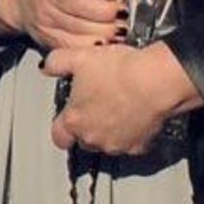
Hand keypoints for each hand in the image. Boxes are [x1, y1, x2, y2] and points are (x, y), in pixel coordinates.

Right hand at [0, 0, 121, 50]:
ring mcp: (47, 21)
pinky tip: (105, 44)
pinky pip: (72, 46)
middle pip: (78, 7)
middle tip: (122, 13)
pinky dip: (91, 47)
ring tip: (120, 30)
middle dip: (105, 12)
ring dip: (103, 31)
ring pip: (78, 29)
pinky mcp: (49, 40)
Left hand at [44, 40, 203, 155]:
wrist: (156, 81)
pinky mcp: (139, 146)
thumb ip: (57, 63)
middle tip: (96, 102)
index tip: (66, 117)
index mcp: (74, 120)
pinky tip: (135, 112)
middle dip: (87, 125)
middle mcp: (93, 138)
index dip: (61, 127)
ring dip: (109, 129)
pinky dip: (132, 131)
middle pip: (83, 140)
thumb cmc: (119, 70)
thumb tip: (47, 66)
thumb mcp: (79, 57)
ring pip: (107, 142)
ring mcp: (117, 145)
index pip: (59, 136)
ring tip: (117, 104)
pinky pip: (131, 142)